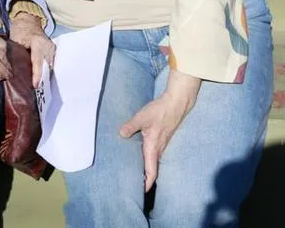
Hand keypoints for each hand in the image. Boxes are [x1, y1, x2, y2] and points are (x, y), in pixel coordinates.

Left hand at [9, 12, 55, 87]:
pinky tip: (40, 80)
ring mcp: (52, 50)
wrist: (28, 22)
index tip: (35, 85)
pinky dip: (45, 72)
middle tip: (35, 91)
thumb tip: (13, 69)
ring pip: (49, 67)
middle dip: (41, 79)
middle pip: (46, 67)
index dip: (37, 75)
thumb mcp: (15, 40)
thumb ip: (16, 54)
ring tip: (37, 88)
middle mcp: (48, 47)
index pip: (38, 62)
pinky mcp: (53, 53)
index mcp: (39, 43)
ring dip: (44, 76)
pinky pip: (50, 65)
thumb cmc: (20, 30)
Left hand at [119, 71, 200, 190]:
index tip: (142, 191)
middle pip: (152, 169)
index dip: (147, 183)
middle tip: (134, 185)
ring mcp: (162, 144)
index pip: (152, 171)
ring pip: (153, 162)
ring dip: (147, 169)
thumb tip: (121, 134)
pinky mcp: (162, 139)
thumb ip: (130, 126)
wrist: (175, 104)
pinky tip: (139, 156)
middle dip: (145, 179)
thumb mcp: (141, 117)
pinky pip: (154, 154)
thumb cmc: (159, 111)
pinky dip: (148, 160)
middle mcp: (159, 149)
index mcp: (153, 147)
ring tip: (135, 174)